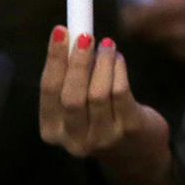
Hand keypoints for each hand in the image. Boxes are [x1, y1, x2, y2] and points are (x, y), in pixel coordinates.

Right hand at [38, 27, 172, 184]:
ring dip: (102, 62)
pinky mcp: (129, 129)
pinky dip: (118, 70)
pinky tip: (118, 58)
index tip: (61, 30)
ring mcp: (102, 137)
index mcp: (52, 131)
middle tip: (86, 35)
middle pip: (71, 95)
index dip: (54, 59)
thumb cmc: (100, 120)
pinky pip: (121, 93)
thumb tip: (71, 35)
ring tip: (107, 44)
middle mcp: (73, 139)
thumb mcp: (77, 108)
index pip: (48, 91)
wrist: (136, 154)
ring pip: (98, 93)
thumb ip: (70, 81)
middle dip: (78, 61)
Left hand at [121, 0, 184, 65]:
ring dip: (158, 32)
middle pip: (142, 33)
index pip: (133, 17)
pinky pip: (172, 50)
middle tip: (149, 12)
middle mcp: (181, 29)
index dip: (128, 12)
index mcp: (176, 4)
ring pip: (157, 42)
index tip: (130, 6)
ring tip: (173, 19)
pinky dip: (173, 42)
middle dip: (142, 22)